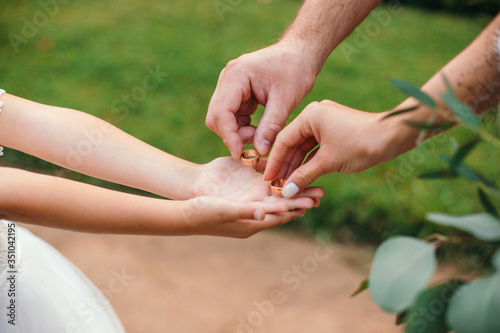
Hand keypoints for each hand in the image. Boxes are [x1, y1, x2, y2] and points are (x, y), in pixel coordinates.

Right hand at [191, 156, 324, 237]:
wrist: (187, 199)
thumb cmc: (203, 211)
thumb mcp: (224, 210)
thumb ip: (244, 211)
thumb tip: (265, 213)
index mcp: (252, 221)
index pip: (278, 215)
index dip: (294, 209)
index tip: (311, 202)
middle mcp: (255, 209)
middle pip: (283, 204)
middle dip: (301, 198)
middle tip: (320, 193)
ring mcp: (250, 196)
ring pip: (276, 191)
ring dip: (292, 186)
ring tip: (311, 181)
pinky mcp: (245, 184)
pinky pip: (264, 180)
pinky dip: (277, 175)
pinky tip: (289, 166)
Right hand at [206, 41, 318, 158]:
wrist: (301, 53)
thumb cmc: (296, 70)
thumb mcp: (285, 100)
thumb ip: (271, 127)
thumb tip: (259, 152)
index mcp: (236, 75)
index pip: (221, 112)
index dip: (229, 136)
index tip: (240, 154)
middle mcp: (227, 78)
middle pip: (216, 117)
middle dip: (233, 135)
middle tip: (257, 144)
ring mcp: (229, 85)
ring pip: (222, 118)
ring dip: (238, 132)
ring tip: (262, 135)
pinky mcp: (235, 92)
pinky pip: (231, 116)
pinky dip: (242, 127)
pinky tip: (260, 129)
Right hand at [264, 100, 404, 197]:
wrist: (392, 136)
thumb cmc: (360, 144)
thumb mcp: (328, 162)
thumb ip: (304, 176)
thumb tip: (286, 191)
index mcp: (310, 115)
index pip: (284, 140)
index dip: (274, 162)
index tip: (267, 179)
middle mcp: (315, 115)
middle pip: (292, 143)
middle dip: (285, 165)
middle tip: (276, 185)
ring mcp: (325, 121)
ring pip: (304, 147)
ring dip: (297, 165)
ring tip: (288, 185)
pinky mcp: (333, 130)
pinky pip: (316, 147)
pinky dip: (309, 161)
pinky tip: (302, 176)